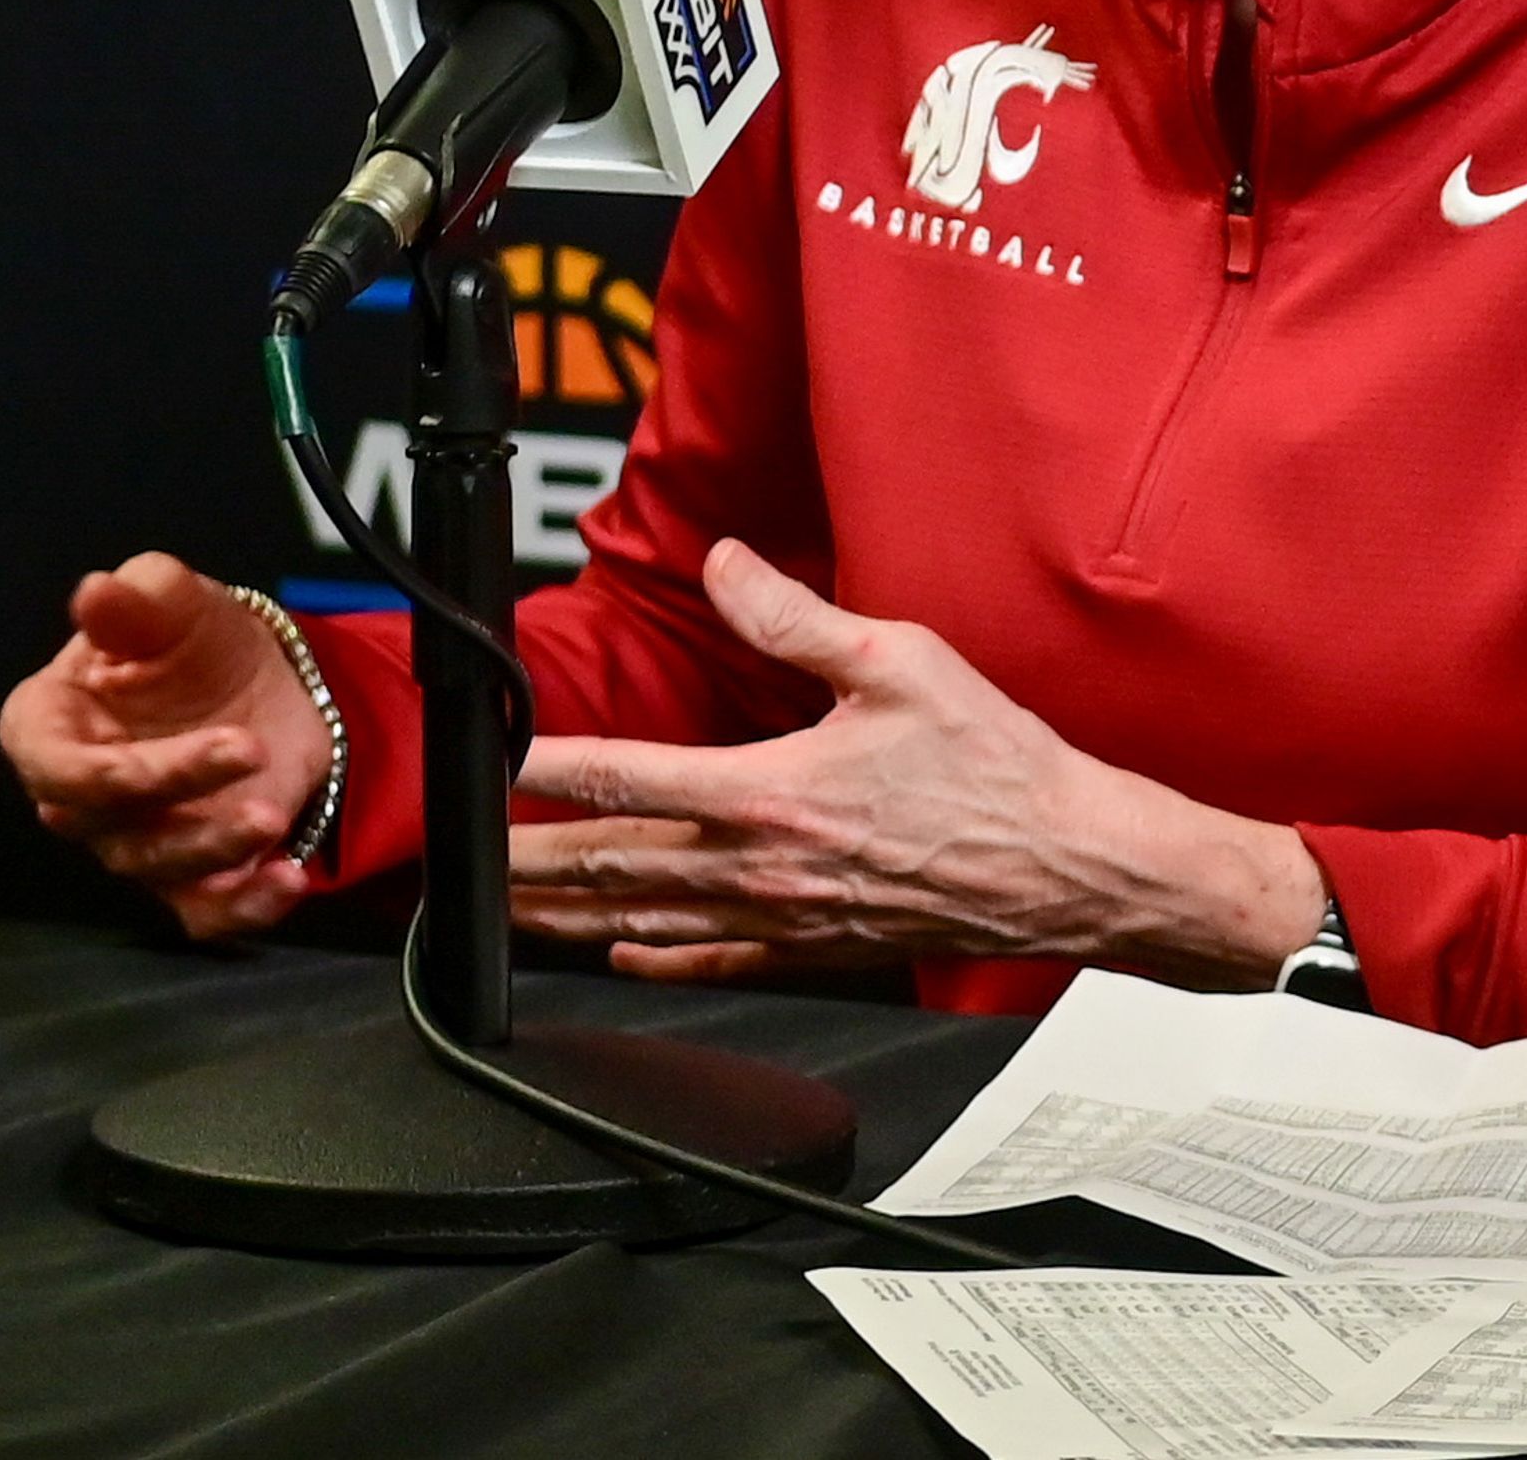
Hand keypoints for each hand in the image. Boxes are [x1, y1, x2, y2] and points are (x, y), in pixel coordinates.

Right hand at [0, 554, 331, 938]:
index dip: (109, 769)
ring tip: (274, 815)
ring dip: (216, 847)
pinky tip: (287, 881)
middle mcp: (81, 795)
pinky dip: (245, 908)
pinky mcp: (190, 876)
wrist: (259, 685)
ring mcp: (134, 841)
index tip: (166, 749)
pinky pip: (204, 914)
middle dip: (176, 789)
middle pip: (105, 817)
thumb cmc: (191, 643)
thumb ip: (139, 599)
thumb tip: (98, 590)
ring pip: (158, 866)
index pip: (52, 765)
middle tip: (249, 748)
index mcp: (50, 726)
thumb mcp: (176, 604)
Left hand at [508, 539, 1325, 987]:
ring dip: (569, 915)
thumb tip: (725, 566)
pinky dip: (657, 959)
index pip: (635, 779)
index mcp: (773, 790)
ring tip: (506, 911)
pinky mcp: (817, 948)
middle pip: (617, 865)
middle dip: (530, 865)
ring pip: (648, 920)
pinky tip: (621, 953)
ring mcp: (784, 918)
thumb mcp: (900, 663)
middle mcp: (763, 866)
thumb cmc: (994, 765)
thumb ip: (796, 618)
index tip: (501, 766)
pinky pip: (717, 961)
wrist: (1064, 863)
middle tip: (462, 867)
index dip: (556, 771)